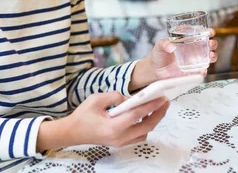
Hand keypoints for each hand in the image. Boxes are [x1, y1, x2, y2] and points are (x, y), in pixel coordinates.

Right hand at [55, 91, 169, 148]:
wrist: (72, 132)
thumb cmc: (82, 115)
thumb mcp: (96, 99)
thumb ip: (114, 96)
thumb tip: (129, 98)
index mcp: (113, 126)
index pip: (137, 115)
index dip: (151, 106)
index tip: (162, 98)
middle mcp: (119, 137)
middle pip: (146, 127)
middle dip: (158, 114)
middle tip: (165, 102)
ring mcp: (120, 142)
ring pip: (144, 133)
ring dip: (153, 121)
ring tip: (157, 107)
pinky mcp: (120, 142)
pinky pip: (138, 136)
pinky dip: (145, 126)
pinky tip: (145, 116)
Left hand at [150, 29, 217, 79]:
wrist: (156, 70)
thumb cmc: (159, 55)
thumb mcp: (159, 46)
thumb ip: (164, 44)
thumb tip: (171, 46)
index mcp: (188, 40)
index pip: (201, 34)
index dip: (208, 32)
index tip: (210, 32)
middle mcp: (194, 50)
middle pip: (209, 45)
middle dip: (213, 43)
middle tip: (210, 43)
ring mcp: (194, 60)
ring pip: (209, 57)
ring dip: (213, 55)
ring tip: (211, 56)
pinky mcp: (193, 71)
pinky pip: (202, 71)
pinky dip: (204, 70)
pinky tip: (202, 70)